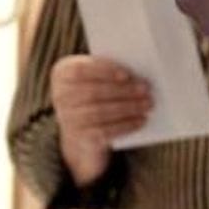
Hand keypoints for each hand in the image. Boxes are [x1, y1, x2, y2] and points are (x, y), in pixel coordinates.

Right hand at [50, 55, 151, 185]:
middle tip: (145, 89)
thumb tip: (137, 74)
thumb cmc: (95, 95)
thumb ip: (109, 72)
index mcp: (62, 74)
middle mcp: (60, 96)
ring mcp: (67, 119)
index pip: (79, 70)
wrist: (81, 130)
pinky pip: (105, 132)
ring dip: (128, 108)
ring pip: (100, 112)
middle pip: (92, 93)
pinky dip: (126, 125)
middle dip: (122, 91)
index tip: (126, 75)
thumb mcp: (96, 79)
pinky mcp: (80, 137)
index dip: (103, 72)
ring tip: (147, 104)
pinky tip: (141, 120)